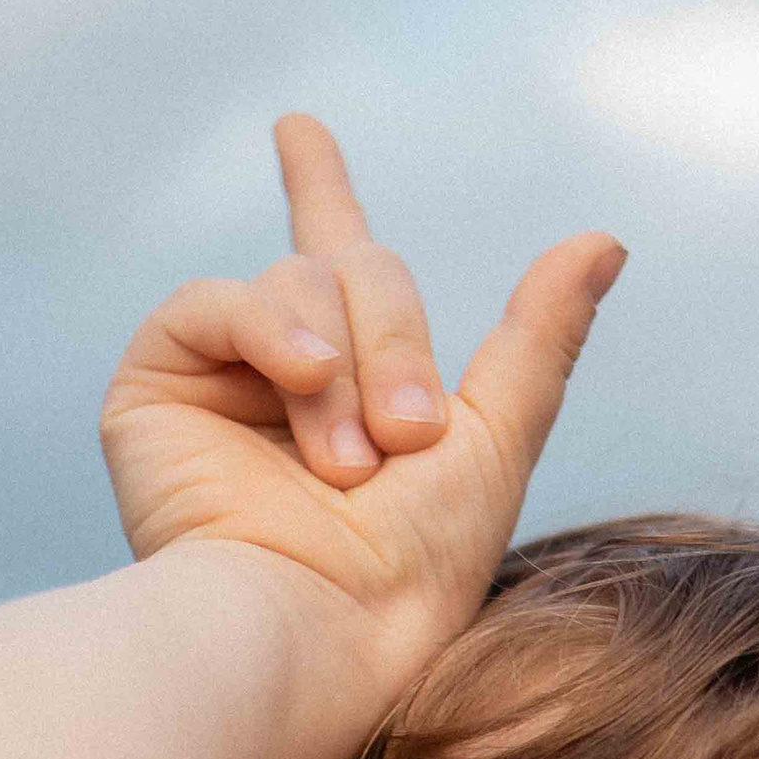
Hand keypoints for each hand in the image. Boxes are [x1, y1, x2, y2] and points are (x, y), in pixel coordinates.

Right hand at [100, 115, 624, 681]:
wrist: (325, 631)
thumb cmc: (417, 570)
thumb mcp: (500, 438)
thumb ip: (539, 336)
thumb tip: (605, 240)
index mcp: (358, 386)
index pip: (341, 258)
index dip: (318, 187)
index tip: (297, 127)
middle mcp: (282, 375)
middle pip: (356, 270)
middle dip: (395, 344)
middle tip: (408, 440)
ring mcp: (216, 382)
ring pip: (294, 283)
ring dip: (341, 367)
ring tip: (348, 464)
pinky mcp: (153, 392)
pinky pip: (211, 301)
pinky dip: (271, 330)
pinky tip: (299, 378)